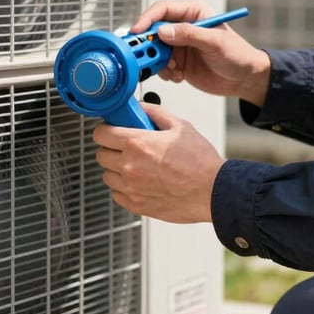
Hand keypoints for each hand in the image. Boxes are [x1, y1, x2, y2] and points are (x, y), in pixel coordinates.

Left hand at [92, 101, 223, 222]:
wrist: (213, 192)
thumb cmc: (200, 161)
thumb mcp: (180, 126)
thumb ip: (155, 113)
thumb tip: (139, 107)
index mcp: (137, 143)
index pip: (100, 134)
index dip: (106, 130)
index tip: (113, 130)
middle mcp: (129, 166)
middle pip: (101, 155)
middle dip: (111, 148)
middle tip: (128, 147)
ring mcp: (131, 188)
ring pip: (107, 175)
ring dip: (117, 169)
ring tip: (138, 165)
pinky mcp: (137, 205)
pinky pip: (117, 194)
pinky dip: (125, 187)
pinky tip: (141, 181)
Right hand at [131, 0, 270, 106]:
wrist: (244, 79)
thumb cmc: (237, 55)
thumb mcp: (215, 42)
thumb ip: (189, 35)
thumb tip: (163, 31)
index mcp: (193, 13)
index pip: (162, 10)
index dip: (147, 19)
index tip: (137, 32)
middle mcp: (183, 27)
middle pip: (153, 31)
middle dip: (149, 45)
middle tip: (149, 57)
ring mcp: (179, 45)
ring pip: (154, 50)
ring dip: (158, 62)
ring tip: (173, 70)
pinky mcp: (177, 62)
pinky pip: (160, 66)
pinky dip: (165, 73)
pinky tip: (179, 76)